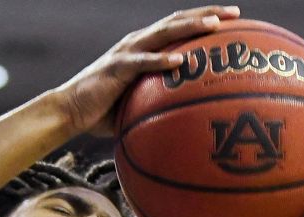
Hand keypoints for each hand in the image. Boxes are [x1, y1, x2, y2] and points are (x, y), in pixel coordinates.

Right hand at [53, 5, 238, 135]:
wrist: (67, 112)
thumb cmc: (102, 111)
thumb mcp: (136, 102)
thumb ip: (158, 100)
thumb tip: (185, 117)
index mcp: (143, 47)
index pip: (177, 26)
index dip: (204, 19)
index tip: (233, 19)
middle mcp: (137, 43)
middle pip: (176, 21)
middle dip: (207, 15)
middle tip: (235, 13)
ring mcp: (126, 53)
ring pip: (163, 34)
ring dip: (190, 27)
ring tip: (214, 26)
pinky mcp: (116, 68)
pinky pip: (142, 62)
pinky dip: (161, 60)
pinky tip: (181, 60)